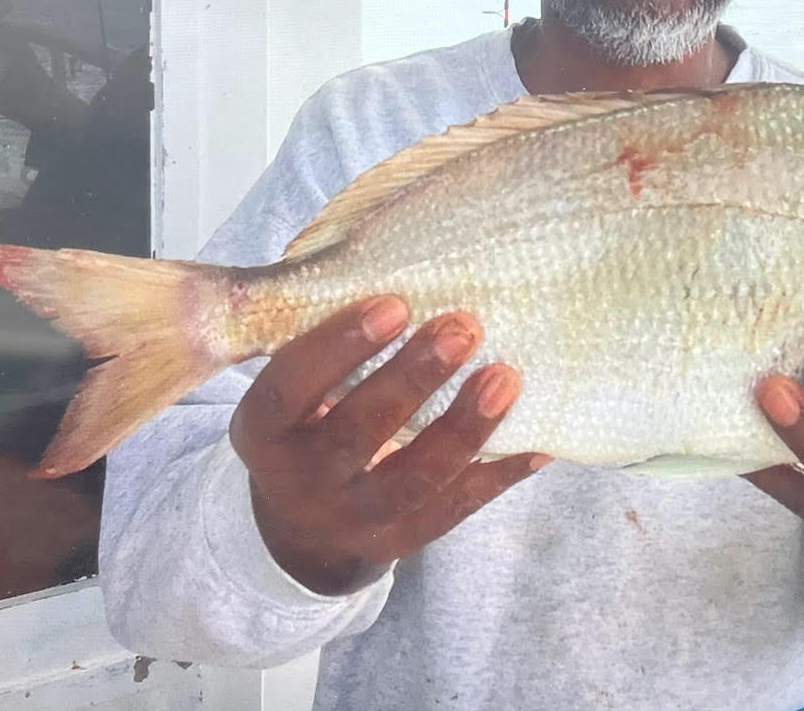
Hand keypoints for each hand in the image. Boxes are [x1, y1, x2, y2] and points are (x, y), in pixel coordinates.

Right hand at [229, 297, 547, 594]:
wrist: (304, 528)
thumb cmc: (308, 423)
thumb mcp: (289, 393)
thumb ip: (322, 343)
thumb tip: (395, 262)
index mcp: (264, 432)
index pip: (290, 388)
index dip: (338, 346)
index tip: (395, 303)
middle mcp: (301, 482)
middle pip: (355, 433)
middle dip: (412, 378)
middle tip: (462, 327)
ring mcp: (353, 520)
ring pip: (413, 479)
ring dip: (464, 427)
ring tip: (505, 376)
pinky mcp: (403, 541)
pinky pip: (457, 509)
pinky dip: (500, 473)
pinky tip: (539, 439)